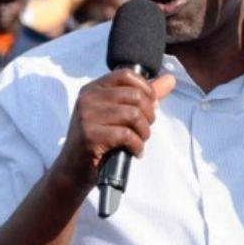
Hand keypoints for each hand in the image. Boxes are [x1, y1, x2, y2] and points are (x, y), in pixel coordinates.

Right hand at [51, 69, 175, 186]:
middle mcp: (88, 98)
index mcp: (93, 89)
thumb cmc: (99, 140)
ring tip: (139, 141)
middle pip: (135, 96)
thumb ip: (144, 96)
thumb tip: (170, 79)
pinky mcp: (90, 136)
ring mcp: (87, 116)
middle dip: (148, 115)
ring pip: (133, 115)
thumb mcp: (118, 114)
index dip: (146, 89)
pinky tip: (134, 152)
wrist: (73, 169)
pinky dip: (137, 146)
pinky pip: (127, 135)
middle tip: (144, 130)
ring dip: (144, 132)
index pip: (126, 74)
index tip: (149, 106)